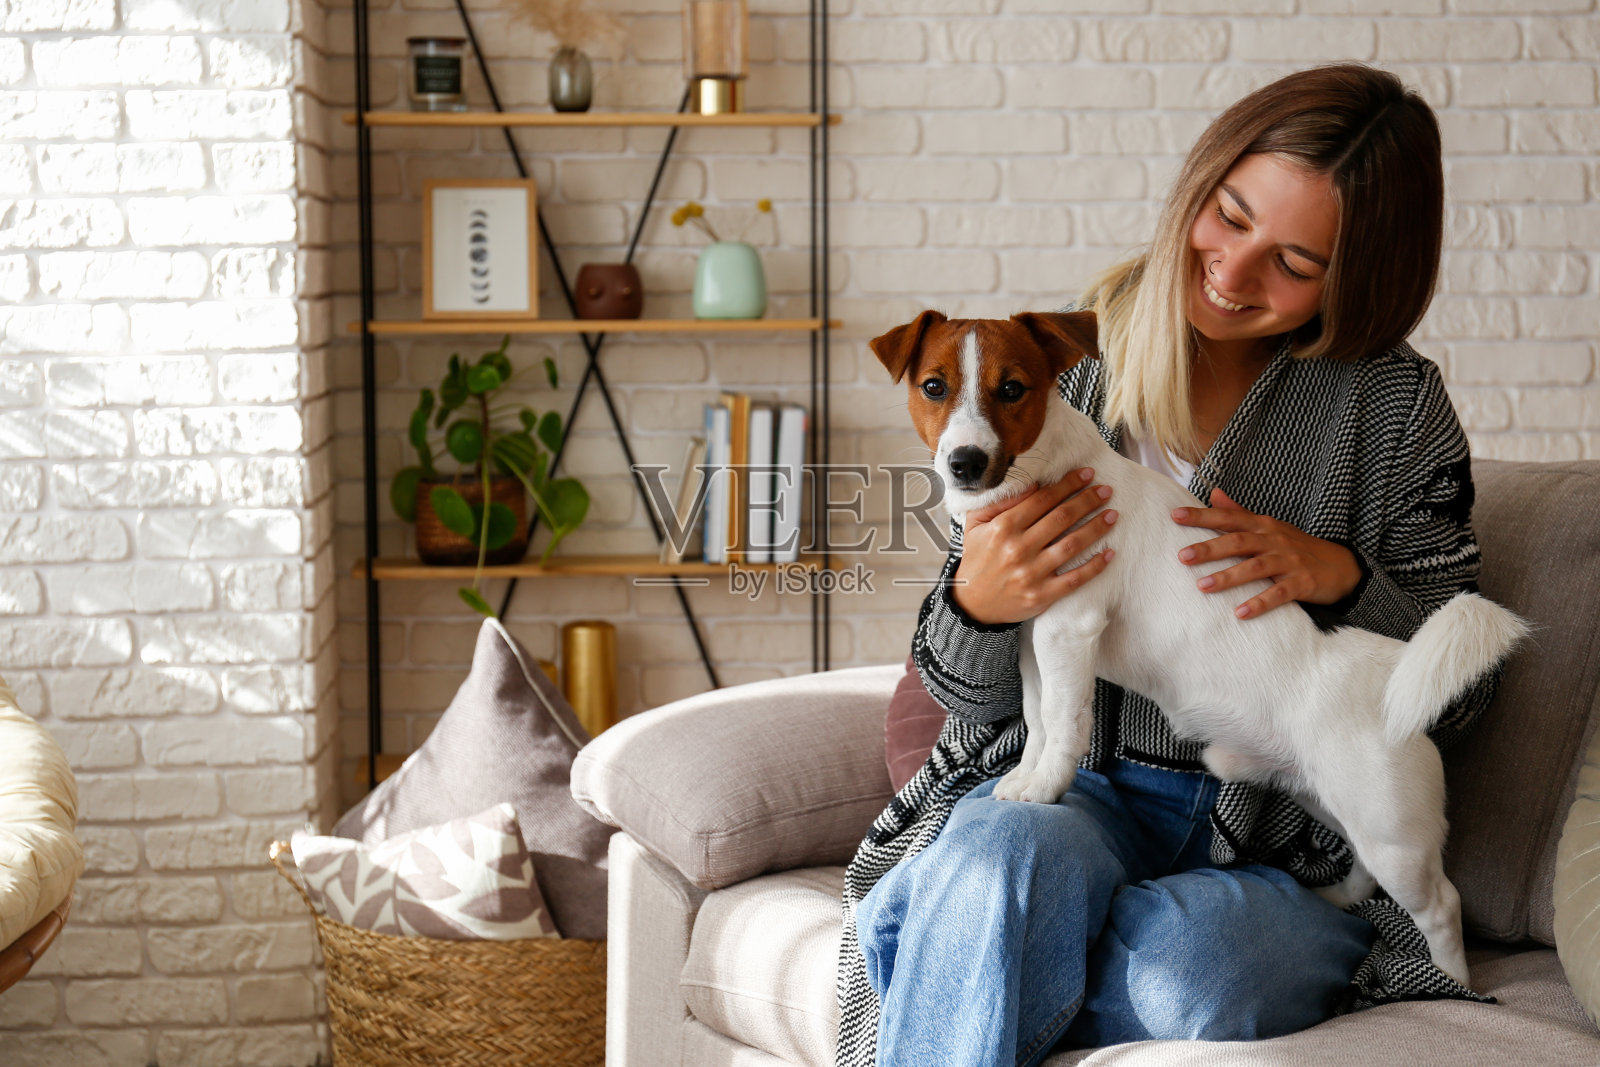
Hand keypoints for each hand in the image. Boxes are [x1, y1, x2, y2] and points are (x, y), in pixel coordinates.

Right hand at [951, 468, 1117, 625]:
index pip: (1042, 499)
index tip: (1087, 474)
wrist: (972, 603)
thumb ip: (1000, 502)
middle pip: (1061, 518)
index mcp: (1003, 528)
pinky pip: (1075, 579)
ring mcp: (1031, 573)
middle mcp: (1018, 549)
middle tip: (1106, 490)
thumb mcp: (976, 524)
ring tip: (1113, 515)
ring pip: (1072, 545)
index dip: (1068, 484)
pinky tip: (1109, 553)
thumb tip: (1031, 484)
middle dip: (1087, 501)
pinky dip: (1095, 566)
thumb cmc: (977, 558)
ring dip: (1096, 527)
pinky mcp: (1042, 595)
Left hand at [1172, 488, 1361, 618]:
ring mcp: (1289, 562)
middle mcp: (1274, 540)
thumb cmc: (1297, 546)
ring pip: (1255, 567)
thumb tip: (1213, 494)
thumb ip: (1239, 512)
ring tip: (1202, 586)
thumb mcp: (1269, 527)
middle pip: (1239, 541)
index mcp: (1263, 526)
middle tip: (1182, 556)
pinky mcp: (1302, 583)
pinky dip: (1260, 603)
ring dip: (1228, 577)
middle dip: (1210, 548)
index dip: (1202, 515)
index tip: (1174, 515)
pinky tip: (1240, 613)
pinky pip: (1279, 594)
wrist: (1342, 566)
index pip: (1229, 517)